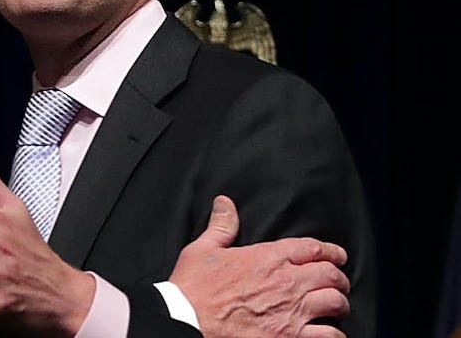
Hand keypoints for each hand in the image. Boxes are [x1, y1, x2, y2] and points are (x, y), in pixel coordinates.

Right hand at [170, 195, 350, 337]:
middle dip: (338, 278)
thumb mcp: (203, 250)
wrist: (187, 320)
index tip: (337, 255)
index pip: (313, 248)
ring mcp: (291, 312)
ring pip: (335, 303)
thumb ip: (221, 226)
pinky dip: (334, 334)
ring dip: (339, 304)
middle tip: (338, 282)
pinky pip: (328, 336)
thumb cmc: (193, 288)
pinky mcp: (289, 337)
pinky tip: (330, 333)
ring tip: (337, 307)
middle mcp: (286, 283)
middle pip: (331, 275)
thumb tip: (224, 203)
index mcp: (268, 258)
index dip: (330, 251)